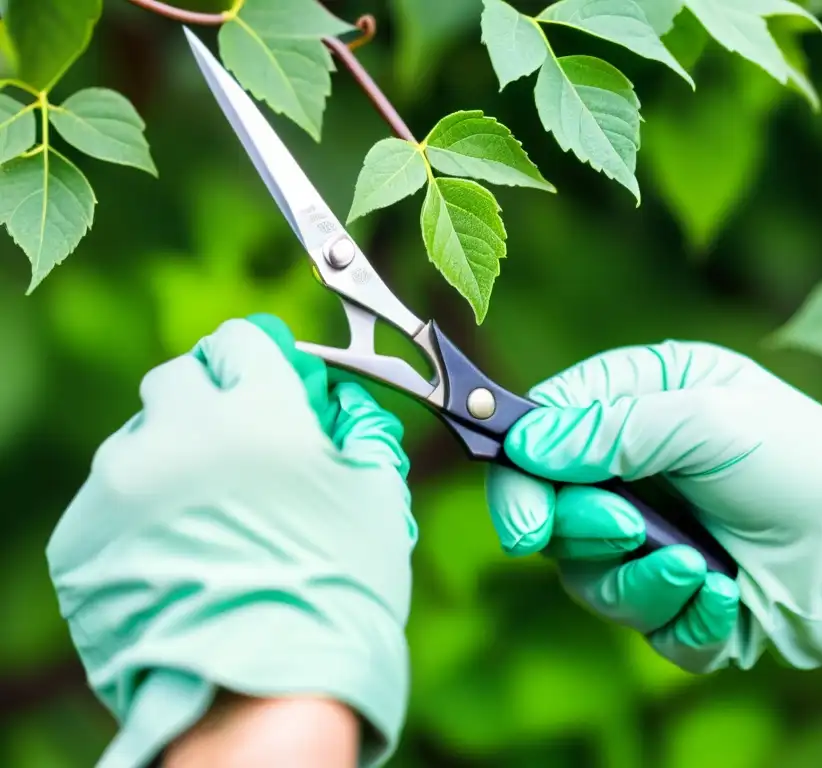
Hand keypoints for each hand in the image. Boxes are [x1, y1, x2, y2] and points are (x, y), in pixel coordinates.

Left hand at [47, 316, 416, 767]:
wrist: (264, 692)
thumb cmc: (337, 591)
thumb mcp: (376, 499)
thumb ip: (362, 433)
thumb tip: (346, 408)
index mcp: (258, 410)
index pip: (243, 340)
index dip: (266, 359)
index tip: (278, 384)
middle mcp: (179, 430)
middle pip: (181, 379)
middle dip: (212, 400)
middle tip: (244, 450)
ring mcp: (121, 484)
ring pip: (141, 438)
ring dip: (175, 455)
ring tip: (212, 516)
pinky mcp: (82, 538)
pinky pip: (110, 499)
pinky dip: (142, 512)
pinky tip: (181, 556)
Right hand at [486, 341, 821, 683]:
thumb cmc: (799, 458)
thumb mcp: (709, 420)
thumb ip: (612, 430)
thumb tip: (527, 447)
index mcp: (633, 408)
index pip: (541, 434)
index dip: (519, 474)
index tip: (526, 516)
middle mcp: (630, 474)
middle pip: (551, 513)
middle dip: (584, 530)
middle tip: (628, 528)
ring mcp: (648, 539)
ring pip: (590, 579)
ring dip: (641, 579)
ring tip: (700, 568)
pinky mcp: (673, 599)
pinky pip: (644, 625)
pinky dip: (684, 617)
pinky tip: (728, 594)